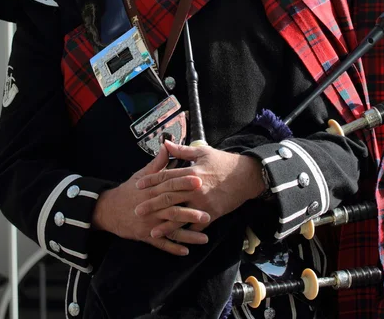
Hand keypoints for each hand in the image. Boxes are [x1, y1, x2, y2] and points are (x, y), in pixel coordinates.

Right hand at [92, 144, 210, 255]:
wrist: (109, 210)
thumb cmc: (129, 190)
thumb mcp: (142, 175)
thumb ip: (157, 163)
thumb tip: (167, 145)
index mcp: (152, 190)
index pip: (170, 185)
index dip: (184, 182)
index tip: (199, 180)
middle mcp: (151, 207)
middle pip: (172, 209)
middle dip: (190, 212)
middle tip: (208, 213)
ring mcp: (149, 223)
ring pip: (170, 229)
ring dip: (187, 234)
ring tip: (204, 237)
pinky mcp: (146, 236)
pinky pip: (160, 244)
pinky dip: (172, 248)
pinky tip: (186, 251)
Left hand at [134, 140, 264, 238]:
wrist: (246, 176)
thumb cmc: (223, 162)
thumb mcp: (202, 152)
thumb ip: (182, 151)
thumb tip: (165, 144)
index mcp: (191, 173)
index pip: (166, 177)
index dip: (151, 181)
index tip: (138, 186)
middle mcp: (194, 189)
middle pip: (168, 197)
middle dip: (152, 205)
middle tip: (137, 211)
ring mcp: (203, 203)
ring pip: (180, 216)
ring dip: (165, 225)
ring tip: (152, 232)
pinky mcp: (211, 214)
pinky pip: (196, 226)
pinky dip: (186, 233)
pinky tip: (176, 239)